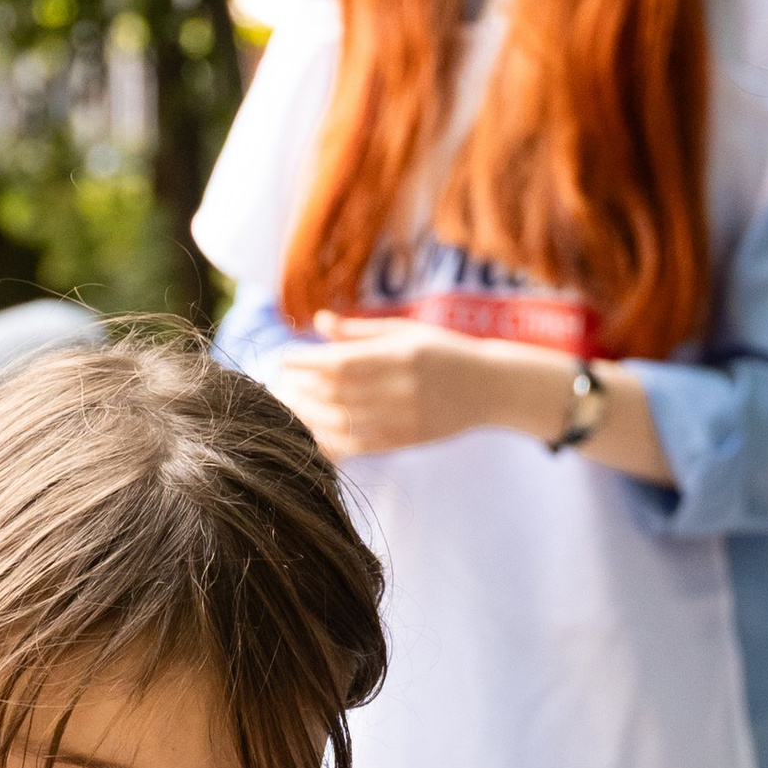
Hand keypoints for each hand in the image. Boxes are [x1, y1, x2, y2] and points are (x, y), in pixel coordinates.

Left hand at [270, 316, 567, 460]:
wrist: (491, 389)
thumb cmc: (445, 351)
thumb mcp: (408, 331)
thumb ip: (362, 330)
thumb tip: (318, 321)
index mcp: (402, 355)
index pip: (342, 362)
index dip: (306, 363)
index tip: (283, 359)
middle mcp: (403, 389)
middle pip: (337, 394)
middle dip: (301, 389)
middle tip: (276, 384)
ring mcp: (405, 419)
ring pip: (343, 422)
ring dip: (309, 416)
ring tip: (286, 406)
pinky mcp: (406, 441)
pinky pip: (359, 445)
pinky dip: (330, 440)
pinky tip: (310, 431)